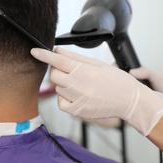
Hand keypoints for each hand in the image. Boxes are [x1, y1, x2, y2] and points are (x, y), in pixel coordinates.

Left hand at [31, 47, 162, 135]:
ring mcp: (77, 100)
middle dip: (58, 71)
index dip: (44, 55)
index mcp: (85, 71)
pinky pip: (61, 102)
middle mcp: (79, 86)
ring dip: (64, 84)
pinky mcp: (77, 112)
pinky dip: (65, 98)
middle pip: (54, 75)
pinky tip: (77, 95)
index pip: (58, 60)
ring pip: (58, 88)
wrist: (129, 101)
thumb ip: (75, 58)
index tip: (34, 51)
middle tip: (70, 71)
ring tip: (81, 85)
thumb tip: (57, 51)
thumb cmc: (116, 80)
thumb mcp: (97, 64)